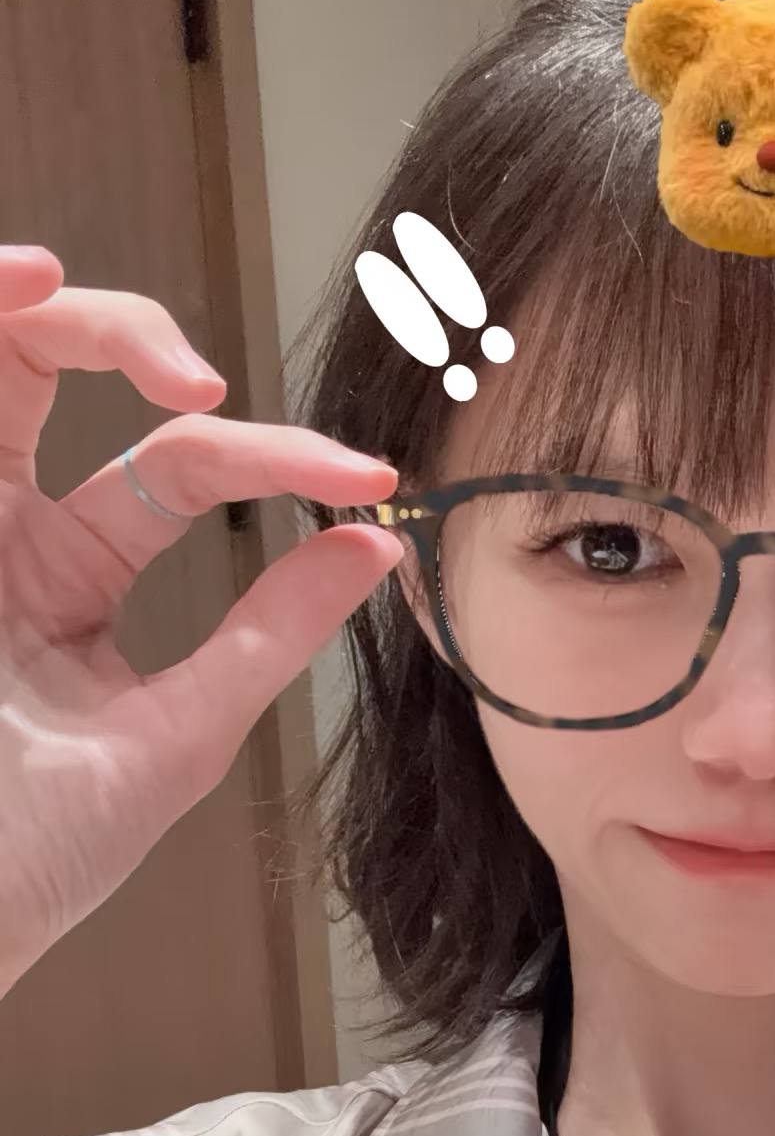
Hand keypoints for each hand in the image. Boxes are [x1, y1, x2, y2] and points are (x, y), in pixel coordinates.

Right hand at [0, 243, 404, 992]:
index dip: (275, 460)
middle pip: (53, 367)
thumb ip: (266, 635)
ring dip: (17, 301)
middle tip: (199, 379)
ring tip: (46, 282)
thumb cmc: (35, 854)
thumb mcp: (172, 735)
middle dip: (127, 332)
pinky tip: (9, 289)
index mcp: (64, 574)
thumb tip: (378, 547)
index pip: (178, 466)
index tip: (370, 483)